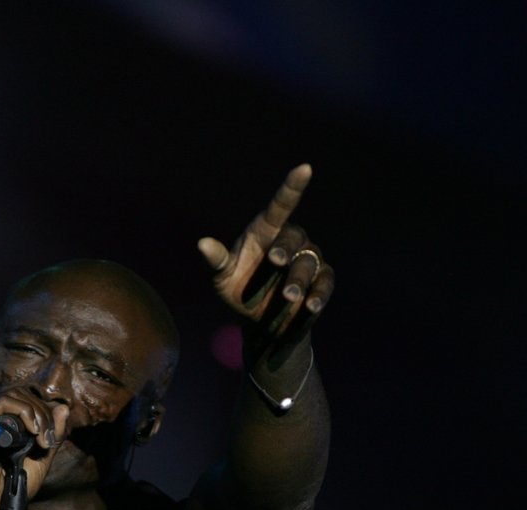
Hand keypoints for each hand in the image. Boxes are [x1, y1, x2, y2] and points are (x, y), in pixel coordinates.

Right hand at [0, 386, 69, 509]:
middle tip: (49, 438)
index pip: (21, 397)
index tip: (52, 434)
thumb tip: (63, 408)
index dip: (42, 408)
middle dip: (42, 411)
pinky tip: (33, 432)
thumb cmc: (7, 489)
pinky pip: (0, 404)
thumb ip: (51, 435)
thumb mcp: (39, 458)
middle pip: (18, 392)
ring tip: (42, 437)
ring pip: (11, 394)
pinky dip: (22, 412)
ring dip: (35, 412)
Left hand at [198, 164, 333, 355]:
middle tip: (275, 262)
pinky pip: (324, 282)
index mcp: (266, 232)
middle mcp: (290, 242)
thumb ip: (217, 260)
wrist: (260, 323)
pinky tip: (310, 305)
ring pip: (309, 262)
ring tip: (288, 297)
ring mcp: (308, 261)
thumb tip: (202, 243)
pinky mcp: (321, 282)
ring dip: (297, 279)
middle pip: (295, 237)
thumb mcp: (223, 278)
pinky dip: (318, 294)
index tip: (305, 168)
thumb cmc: (239, 292)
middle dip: (286, 249)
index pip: (281, 206)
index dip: (292, 187)